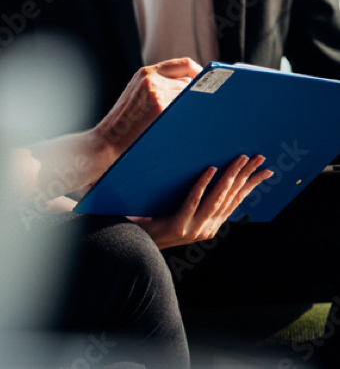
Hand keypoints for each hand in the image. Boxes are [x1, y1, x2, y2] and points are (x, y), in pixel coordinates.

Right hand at [90, 58, 201, 170]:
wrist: (107, 142)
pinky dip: (188, 117)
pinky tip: (184, 127)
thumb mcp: (137, 96)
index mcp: (146, 72)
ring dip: (193, 108)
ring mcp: (155, 91)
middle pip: (190, 81)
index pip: (183, 64)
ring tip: (189, 121)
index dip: (200, 73)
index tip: (209, 85)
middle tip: (203, 109)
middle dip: (198, 95)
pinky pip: (184, 109)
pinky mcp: (159, 106)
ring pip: (189, 96)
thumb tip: (192, 88)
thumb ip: (159, 86)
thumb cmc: (124, 124)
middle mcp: (150, 77)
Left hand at [132, 154, 273, 248]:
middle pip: (230, 197)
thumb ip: (196, 203)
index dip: (250, 185)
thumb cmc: (157, 224)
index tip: (265, 170)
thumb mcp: (182, 215)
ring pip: (216, 198)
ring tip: (240, 159)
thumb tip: (210, 175)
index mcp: (211, 225)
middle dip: (246, 176)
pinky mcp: (179, 225)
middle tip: (259, 158)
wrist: (137, 244)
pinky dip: (202, 184)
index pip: (235, 201)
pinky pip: (193, 200)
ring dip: (229, 177)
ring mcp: (193, 227)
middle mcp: (206, 228)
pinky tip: (210, 169)